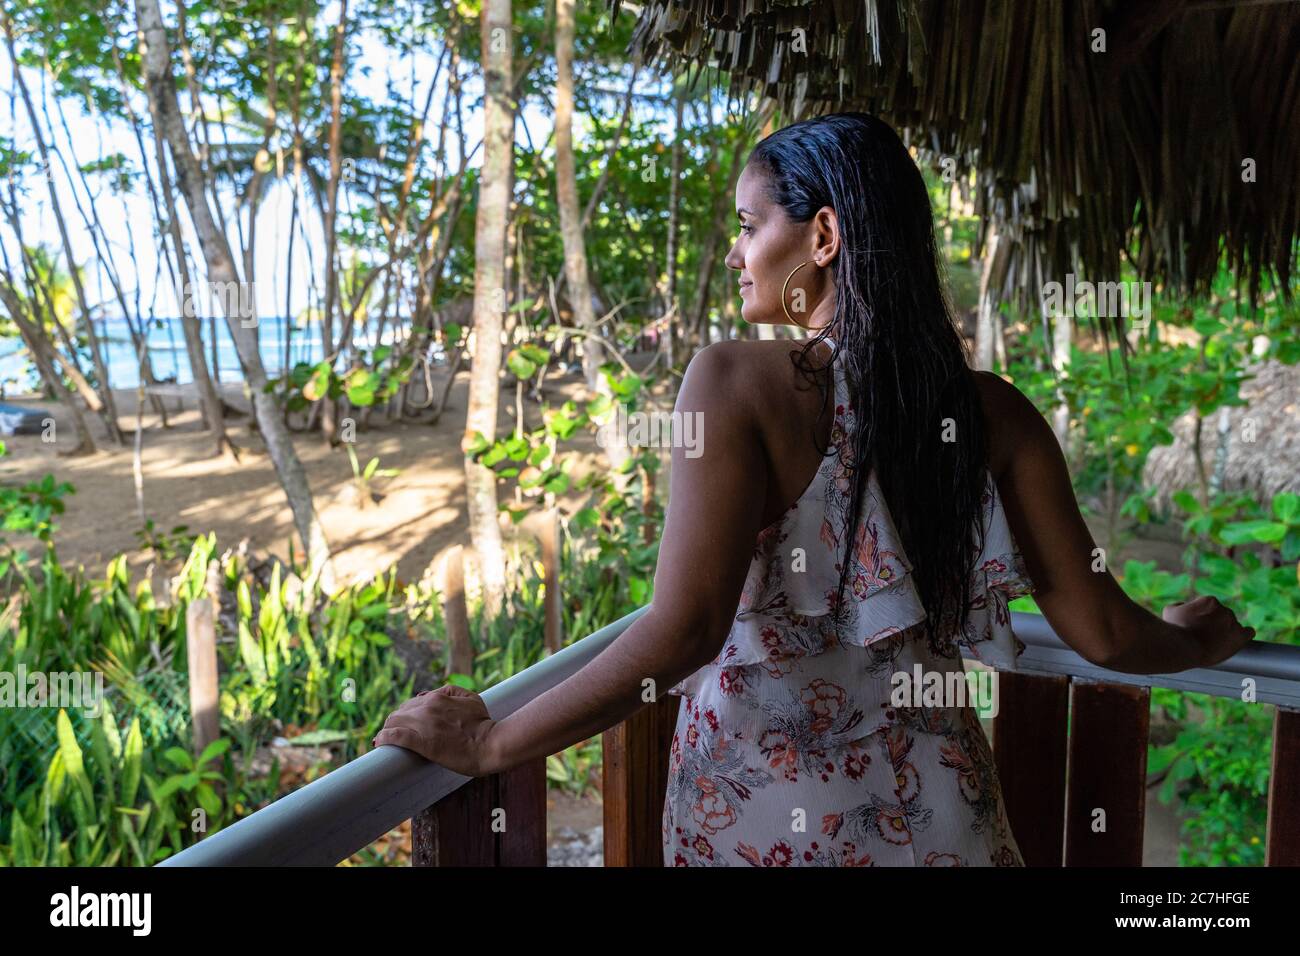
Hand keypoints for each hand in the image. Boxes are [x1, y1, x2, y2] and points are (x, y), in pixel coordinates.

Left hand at [372, 685, 498, 776]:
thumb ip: (453, 691)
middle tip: (393, 733)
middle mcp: (427, 708)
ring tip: (383, 739)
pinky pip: (395, 737)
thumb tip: (433, 693)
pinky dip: (384, 738)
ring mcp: (423, 725)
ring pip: (394, 722)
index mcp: (438, 697)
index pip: (412, 703)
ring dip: (387, 730)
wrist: (490, 744)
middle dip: (395, 722)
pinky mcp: (421, 743)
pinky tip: (379, 742)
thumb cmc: (484, 724)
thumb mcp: (473, 699)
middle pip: (400, 712)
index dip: (406, 714)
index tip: (405, 723)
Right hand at [1162, 595, 1255, 667]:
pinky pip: (1248, 632)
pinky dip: (1243, 635)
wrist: (1184, 648)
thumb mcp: (1169, 611)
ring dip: (1224, 631)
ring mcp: (1233, 623)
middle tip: (1202, 636)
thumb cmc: (1174, 629)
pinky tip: (1238, 639)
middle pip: (1221, 615)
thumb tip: (1184, 605)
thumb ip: (1179, 605)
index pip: (1208, 607)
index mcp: (1209, 601)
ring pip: (1231, 625)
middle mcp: (1224, 609)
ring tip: (1213, 643)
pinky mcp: (1240, 637)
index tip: (1194, 626)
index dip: (1200, 617)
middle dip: (1213, 624)